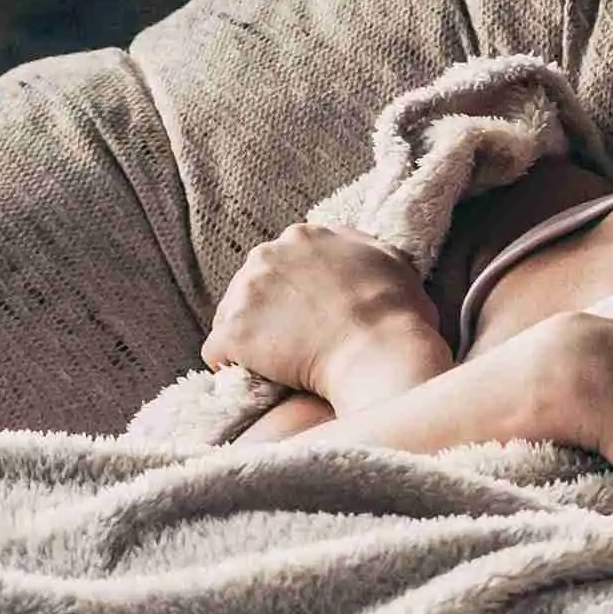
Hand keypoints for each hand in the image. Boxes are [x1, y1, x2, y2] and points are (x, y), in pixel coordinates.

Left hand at [207, 222, 452, 412]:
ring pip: (230, 316)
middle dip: (266, 312)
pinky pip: (217, 352)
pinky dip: (232, 365)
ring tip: (277, 363)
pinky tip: (256, 377)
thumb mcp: (390, 260)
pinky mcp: (232, 332)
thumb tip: (351, 249)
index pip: (280, 261)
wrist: (377, 353)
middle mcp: (266, 255)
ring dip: (249, 338)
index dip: (291, 292)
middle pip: (250, 285)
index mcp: (302, 236)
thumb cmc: (395, 314)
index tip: (306, 315)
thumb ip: (359, 247)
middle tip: (292, 342)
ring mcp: (245, 293)